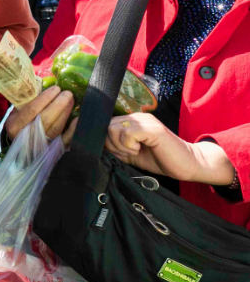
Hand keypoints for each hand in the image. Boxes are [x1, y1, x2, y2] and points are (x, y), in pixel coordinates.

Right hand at [5, 85, 77, 144]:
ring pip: (56, 128)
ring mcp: (40, 143)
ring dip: (65, 113)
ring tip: (72, 100)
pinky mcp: (51, 148)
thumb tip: (44, 85)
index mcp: (15, 125)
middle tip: (67, 93)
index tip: (55, 88)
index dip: (45, 99)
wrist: (20, 144)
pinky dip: (72, 130)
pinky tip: (77, 119)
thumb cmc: (18, 122)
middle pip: (46, 119)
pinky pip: (64, 140)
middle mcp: (27, 136)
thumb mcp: (15, 112)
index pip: (32, 110)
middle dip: (58, 105)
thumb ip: (26, 102)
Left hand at [106, 114, 235, 184]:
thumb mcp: (130, 153)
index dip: (104, 140)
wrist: (186, 165)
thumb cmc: (159, 159)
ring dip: (119, 145)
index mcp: (131, 121)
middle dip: (111, 144)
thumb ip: (115, 147)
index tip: (116, 151)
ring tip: (134, 151)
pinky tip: (140, 149)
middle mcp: (137, 116)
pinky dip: (128, 145)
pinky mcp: (152, 128)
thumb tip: (95, 145)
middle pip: (105, 126)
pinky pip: (127, 133)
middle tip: (127, 152)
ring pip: (113, 128)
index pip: (105, 124)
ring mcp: (145, 121)